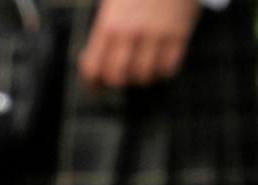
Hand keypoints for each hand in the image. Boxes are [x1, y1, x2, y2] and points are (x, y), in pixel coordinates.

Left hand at [79, 0, 196, 89]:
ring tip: (143, 69)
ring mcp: (155, 33)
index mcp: (108, 25)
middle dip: (118, 82)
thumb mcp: (111, 4)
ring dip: (142, 78)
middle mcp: (129, 32)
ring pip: (143, 76)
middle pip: (117, 77)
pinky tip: (162, 64)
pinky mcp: (179, 32)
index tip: (96, 89)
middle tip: (123, 77)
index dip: (92, 84)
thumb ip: (103, 33)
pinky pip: (169, 68)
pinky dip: (164, 72)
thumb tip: (95, 62)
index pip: (92, 67)